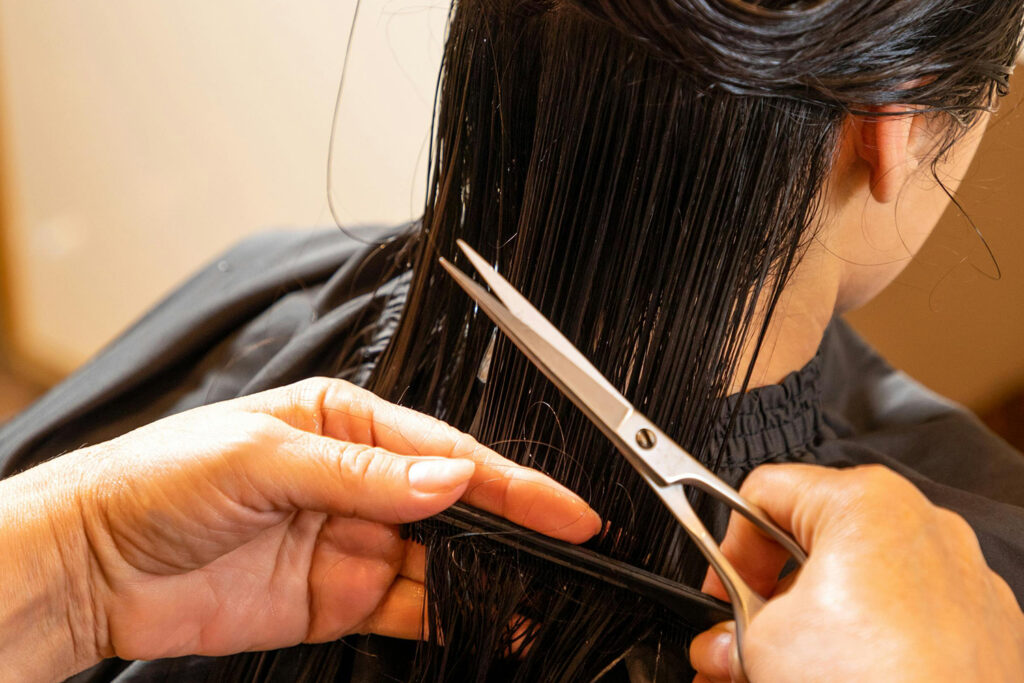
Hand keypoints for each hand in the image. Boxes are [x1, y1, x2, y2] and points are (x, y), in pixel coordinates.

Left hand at [0, 378, 599, 681]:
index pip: (444, 452)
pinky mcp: (338, 597)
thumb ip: (360, 475)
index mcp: (345, 423)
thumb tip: (445, 479)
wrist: (94, 564)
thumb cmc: (161, 481)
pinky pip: (410, 608)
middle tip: (572, 554)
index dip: (509, 482)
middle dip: (514, 529)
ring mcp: (352, 541)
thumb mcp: (262, 459)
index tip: (562, 508)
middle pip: (456, 507)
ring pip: (444, 561)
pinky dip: (451, 617)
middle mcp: (358, 480)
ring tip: (543, 596)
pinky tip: (488, 622)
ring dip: (491, 579)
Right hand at [689, 464, 1023, 682]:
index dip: (726, 550)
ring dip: (808, 631)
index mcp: (867, 504)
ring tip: (774, 672)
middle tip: (734, 645)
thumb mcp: (761, 642)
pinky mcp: (982, 637)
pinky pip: (902, 626)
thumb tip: (724, 640)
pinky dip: (862, 648)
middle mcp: (922, 530)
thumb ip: (732, 626)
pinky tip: (829, 678)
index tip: (717, 595)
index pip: (764, 496)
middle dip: (763, 604)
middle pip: (811, 550)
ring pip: (857, 593)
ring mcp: (960, 585)